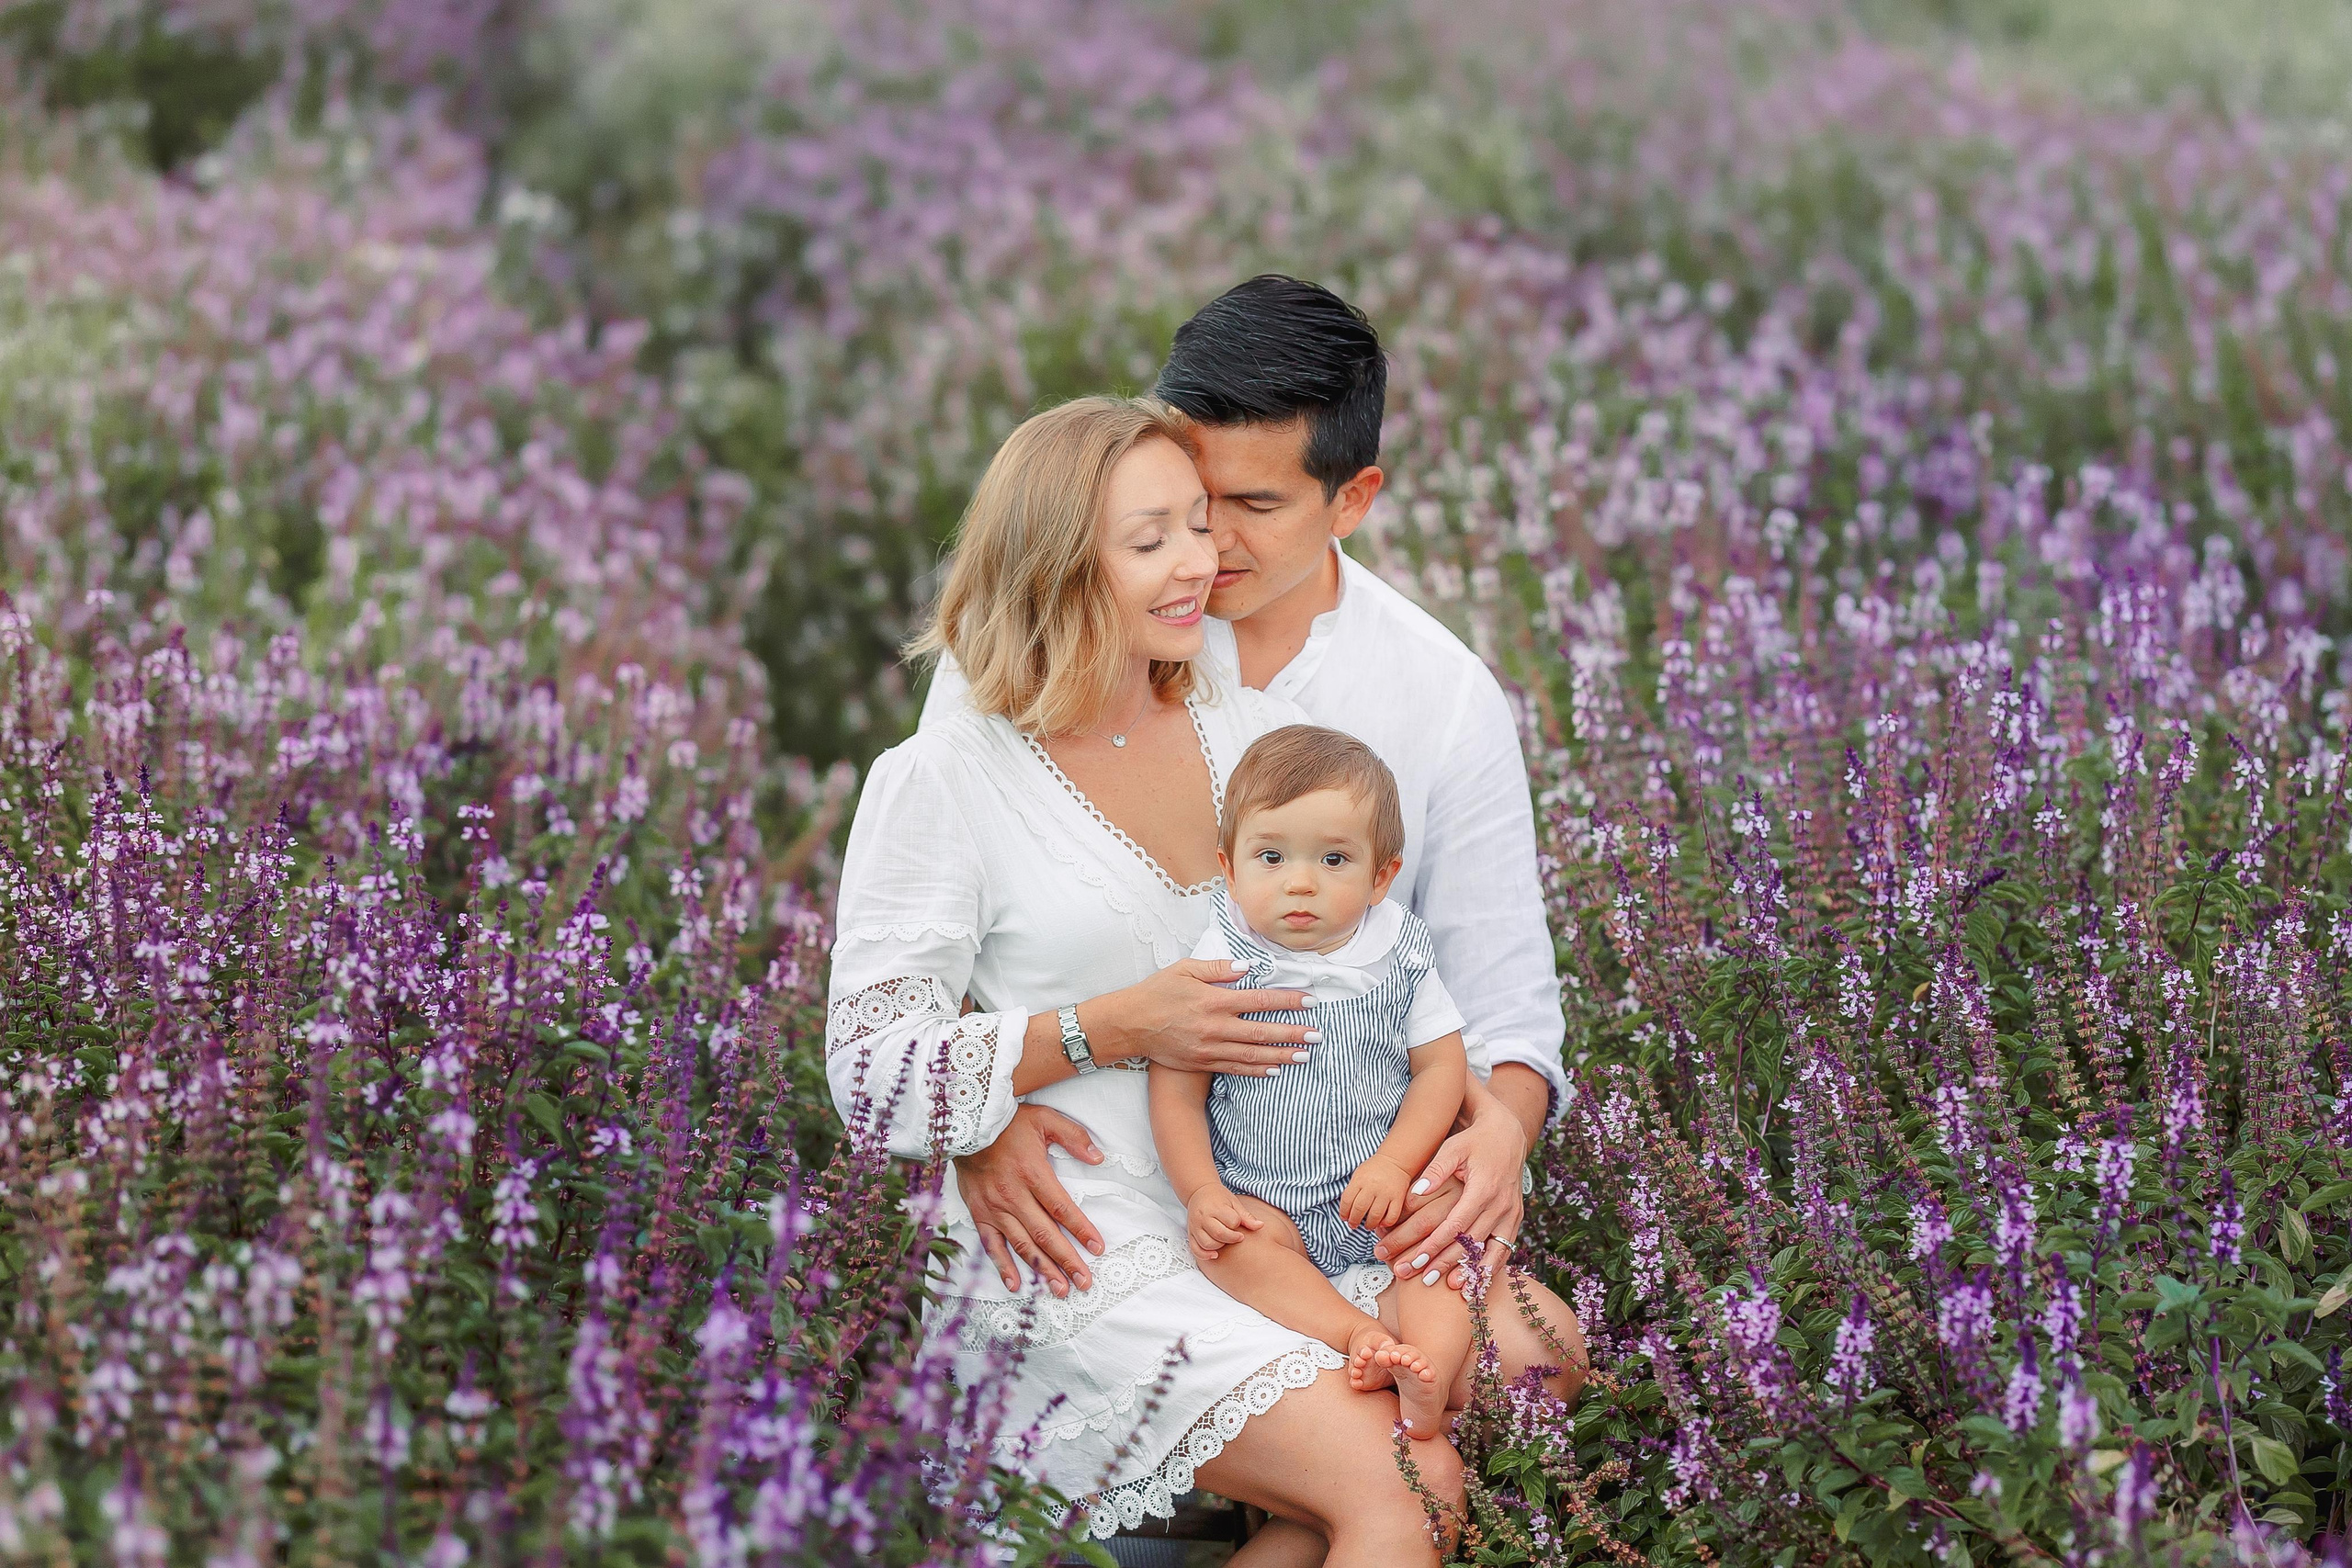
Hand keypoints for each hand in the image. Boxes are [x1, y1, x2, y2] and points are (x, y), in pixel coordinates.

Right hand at [953, 1104, 1106, 1297]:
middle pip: (1045, 1234)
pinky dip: (1003, 1266)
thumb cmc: (1008, 1122)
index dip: (1081, 1230)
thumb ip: (1074, 1137)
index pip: (1062, 1209)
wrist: (966, 1124)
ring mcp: (994, 1208)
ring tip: (1060, 1289)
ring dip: (1042, 1269)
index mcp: (1033, 1173)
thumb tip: (1098, 1158)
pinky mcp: (979, 1213)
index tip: (1097, 1248)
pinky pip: (991, 1245)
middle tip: (1084, 1282)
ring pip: (1022, 1245)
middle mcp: (1013, 1195)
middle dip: (1067, 1260)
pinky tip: (1016, 1284)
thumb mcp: (1046, 1119)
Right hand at [1085, 957, 1317, 1075]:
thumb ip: (1217, 968)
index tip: (1308, 1001)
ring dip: (1281, 1055)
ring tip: (1305, 1055)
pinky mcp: (1202, 1062)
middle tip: (1316, 1034)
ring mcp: (1209, 1048)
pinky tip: (1276, 1069)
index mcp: (1213, 1000)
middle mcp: (1214, 1026)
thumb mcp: (1184, 969)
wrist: (1130, 1024)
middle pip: (1261, 1031)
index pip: (1258, 1000)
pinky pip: (1235, 1068)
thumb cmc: (1157, 992)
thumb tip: (1247, 966)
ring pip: (1253, 1054)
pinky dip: (1257, 1070)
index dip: (1286, 1001)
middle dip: (1292, 1032)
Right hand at [1185, 1184, 1261, 1260]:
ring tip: (1226, 1241)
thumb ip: (1246, 1216)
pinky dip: (1204, 1255)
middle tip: (1238, 1237)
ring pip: (1207, 1244)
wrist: (1199, 1191)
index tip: (1240, 1224)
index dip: (1238, 1225)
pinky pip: (1195, 1249)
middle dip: (1232, 1238)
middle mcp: (1203, 1217)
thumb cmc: (1219, 1197)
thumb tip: (1261, 1226)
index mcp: (1215, 1207)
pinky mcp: (1190, 1234)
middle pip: (1219, 1234)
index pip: (1231, 1221)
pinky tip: (1215, 1255)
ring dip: (1219, 1246)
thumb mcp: (1234, 1202)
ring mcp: (1195, 1226)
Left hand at [1339, 1154, 1412, 1230]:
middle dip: (1354, 1220)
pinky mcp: (1398, 1198)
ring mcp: (1386, 1193)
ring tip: (1367, 1226)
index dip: (1343, 1212)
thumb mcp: (1359, 1174)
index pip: (1347, 1200)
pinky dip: (1386, 1223)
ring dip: (1369, 1224)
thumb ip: (1352, 1189)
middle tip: (1353, 1225)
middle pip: (1360, 1209)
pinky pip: (1392, 1216)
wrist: (1395, 1162)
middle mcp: (1372, 1186)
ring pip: (1375, 1215)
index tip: (1344, 1217)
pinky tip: (1381, 1223)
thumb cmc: (1374, 1170)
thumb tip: (1346, 1210)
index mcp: (1360, 1180)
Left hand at [1373, 1099, 1526, 1288]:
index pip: (1455, 1225)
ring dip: (1471, 1271)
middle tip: (1423, 1280)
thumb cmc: (1473, 1141)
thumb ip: (1434, 1170)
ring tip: (1451, 1287)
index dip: (1435, 1245)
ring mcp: (1511, 1214)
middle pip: (1470, 1242)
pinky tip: (1478, 1282)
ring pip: (1489, 1250)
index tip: (1416, 1261)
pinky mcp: (1515, 1219)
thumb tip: (1414, 1193)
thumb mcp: (1452, 1148)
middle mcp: (1500, 1205)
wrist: (1507, 1134)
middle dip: (1445, 1262)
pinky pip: (1505, 1248)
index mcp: (1483, 1188)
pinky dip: (1492, 1266)